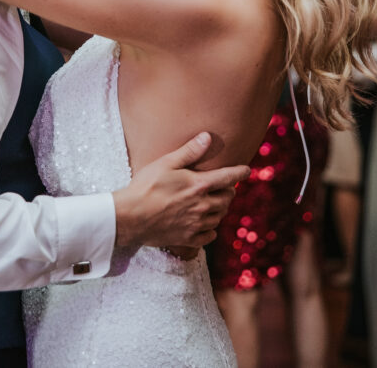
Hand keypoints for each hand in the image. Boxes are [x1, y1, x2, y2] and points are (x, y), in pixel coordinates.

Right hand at [112, 132, 248, 251]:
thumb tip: (207, 137)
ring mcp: (197, 224)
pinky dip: (211, 229)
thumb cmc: (145, 186)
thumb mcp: (166, 163)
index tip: (247, 170)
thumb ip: (189, 151)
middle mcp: (203, 206)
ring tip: (213, 203)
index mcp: (199, 185)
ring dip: (220, 209)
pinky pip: (210, 236)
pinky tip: (204, 224)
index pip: (229, 178)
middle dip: (228, 191)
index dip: (240, 172)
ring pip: (220, 216)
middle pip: (227, 198)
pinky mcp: (188, 239)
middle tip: (223, 186)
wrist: (130, 217)